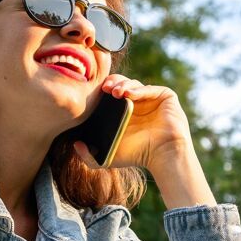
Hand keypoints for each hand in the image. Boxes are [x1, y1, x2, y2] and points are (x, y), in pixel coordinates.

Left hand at [74, 75, 192, 172]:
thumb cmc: (138, 156)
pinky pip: (150, 88)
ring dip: (123, 85)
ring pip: (135, 84)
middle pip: (122, 84)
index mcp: (125, 110)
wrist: (162, 156)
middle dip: (112, 83)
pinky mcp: (165, 96)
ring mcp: (152, 98)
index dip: (104, 90)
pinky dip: (138, 89)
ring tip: (115, 92)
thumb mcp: (108, 158)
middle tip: (104, 88)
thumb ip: (89, 157)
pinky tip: (128, 93)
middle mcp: (138, 102)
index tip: (96, 93)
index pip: (112, 93)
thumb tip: (75, 145)